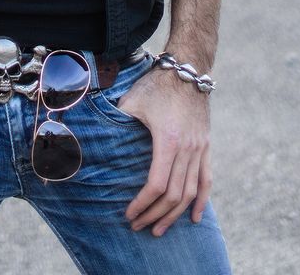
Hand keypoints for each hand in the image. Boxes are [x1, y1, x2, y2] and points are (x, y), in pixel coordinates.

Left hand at [116, 67, 211, 236]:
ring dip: (175, 215)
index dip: (142, 203)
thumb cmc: (156, 84)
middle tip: (138, 227)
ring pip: (190, 193)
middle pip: (173, 195)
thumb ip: (117, 120)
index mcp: (168, 140)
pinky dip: (201, 201)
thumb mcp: (132, 100)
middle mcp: (187, 148)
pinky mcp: (206, 146)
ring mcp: (199, 149)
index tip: (129, 214)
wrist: (188, 69)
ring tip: (159, 229)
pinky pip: (206, 180)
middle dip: (154, 215)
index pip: (156, 184)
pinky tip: (195, 217)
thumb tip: (93, 133)